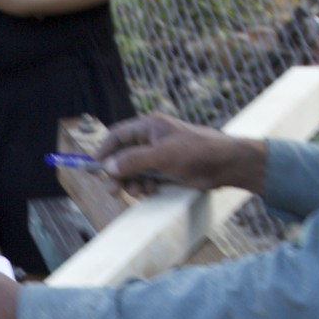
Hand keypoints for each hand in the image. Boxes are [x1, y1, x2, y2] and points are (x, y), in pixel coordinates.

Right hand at [99, 111, 267, 195]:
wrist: (226, 165)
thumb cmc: (197, 152)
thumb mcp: (162, 156)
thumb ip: (133, 161)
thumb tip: (108, 167)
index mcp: (149, 127)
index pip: (117, 136)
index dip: (103, 151)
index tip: (93, 168)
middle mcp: (152, 139)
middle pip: (123, 157)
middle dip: (118, 173)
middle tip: (113, 190)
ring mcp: (159, 156)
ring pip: (134, 171)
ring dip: (133, 183)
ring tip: (140, 192)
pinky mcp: (168, 171)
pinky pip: (146, 179)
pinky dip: (145, 187)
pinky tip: (152, 191)